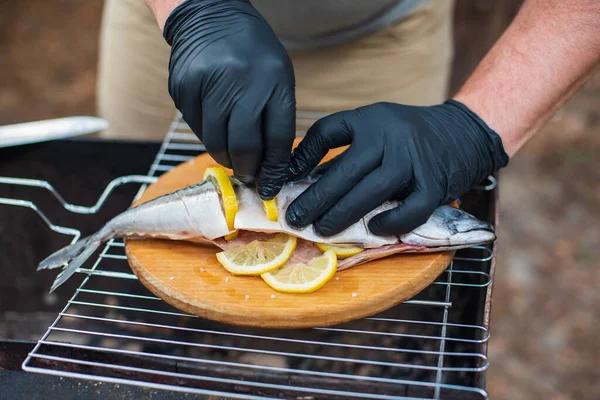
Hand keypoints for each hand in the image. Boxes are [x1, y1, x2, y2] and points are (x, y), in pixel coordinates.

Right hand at [163, 0, 295, 198]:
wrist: (209, 14)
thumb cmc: (253, 51)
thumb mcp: (278, 76)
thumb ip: (276, 117)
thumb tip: (270, 164)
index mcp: (272, 79)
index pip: (277, 138)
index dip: (274, 168)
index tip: (271, 184)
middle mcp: (239, 82)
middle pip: (243, 146)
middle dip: (248, 169)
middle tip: (249, 175)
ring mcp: (206, 85)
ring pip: (216, 142)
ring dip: (227, 157)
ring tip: (234, 157)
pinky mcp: (182, 89)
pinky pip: (196, 128)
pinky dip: (209, 136)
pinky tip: (216, 126)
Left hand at [285, 100, 508, 235]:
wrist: (464, 131)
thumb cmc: (408, 133)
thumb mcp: (375, 126)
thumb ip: (343, 148)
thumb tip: (305, 178)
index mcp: (370, 120)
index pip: (327, 132)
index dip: (302, 156)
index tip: (286, 179)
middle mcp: (391, 137)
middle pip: (345, 171)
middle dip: (315, 199)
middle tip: (295, 219)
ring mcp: (414, 161)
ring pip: (372, 192)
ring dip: (342, 214)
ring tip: (321, 230)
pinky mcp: (436, 184)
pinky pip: (410, 209)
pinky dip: (391, 222)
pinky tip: (374, 228)